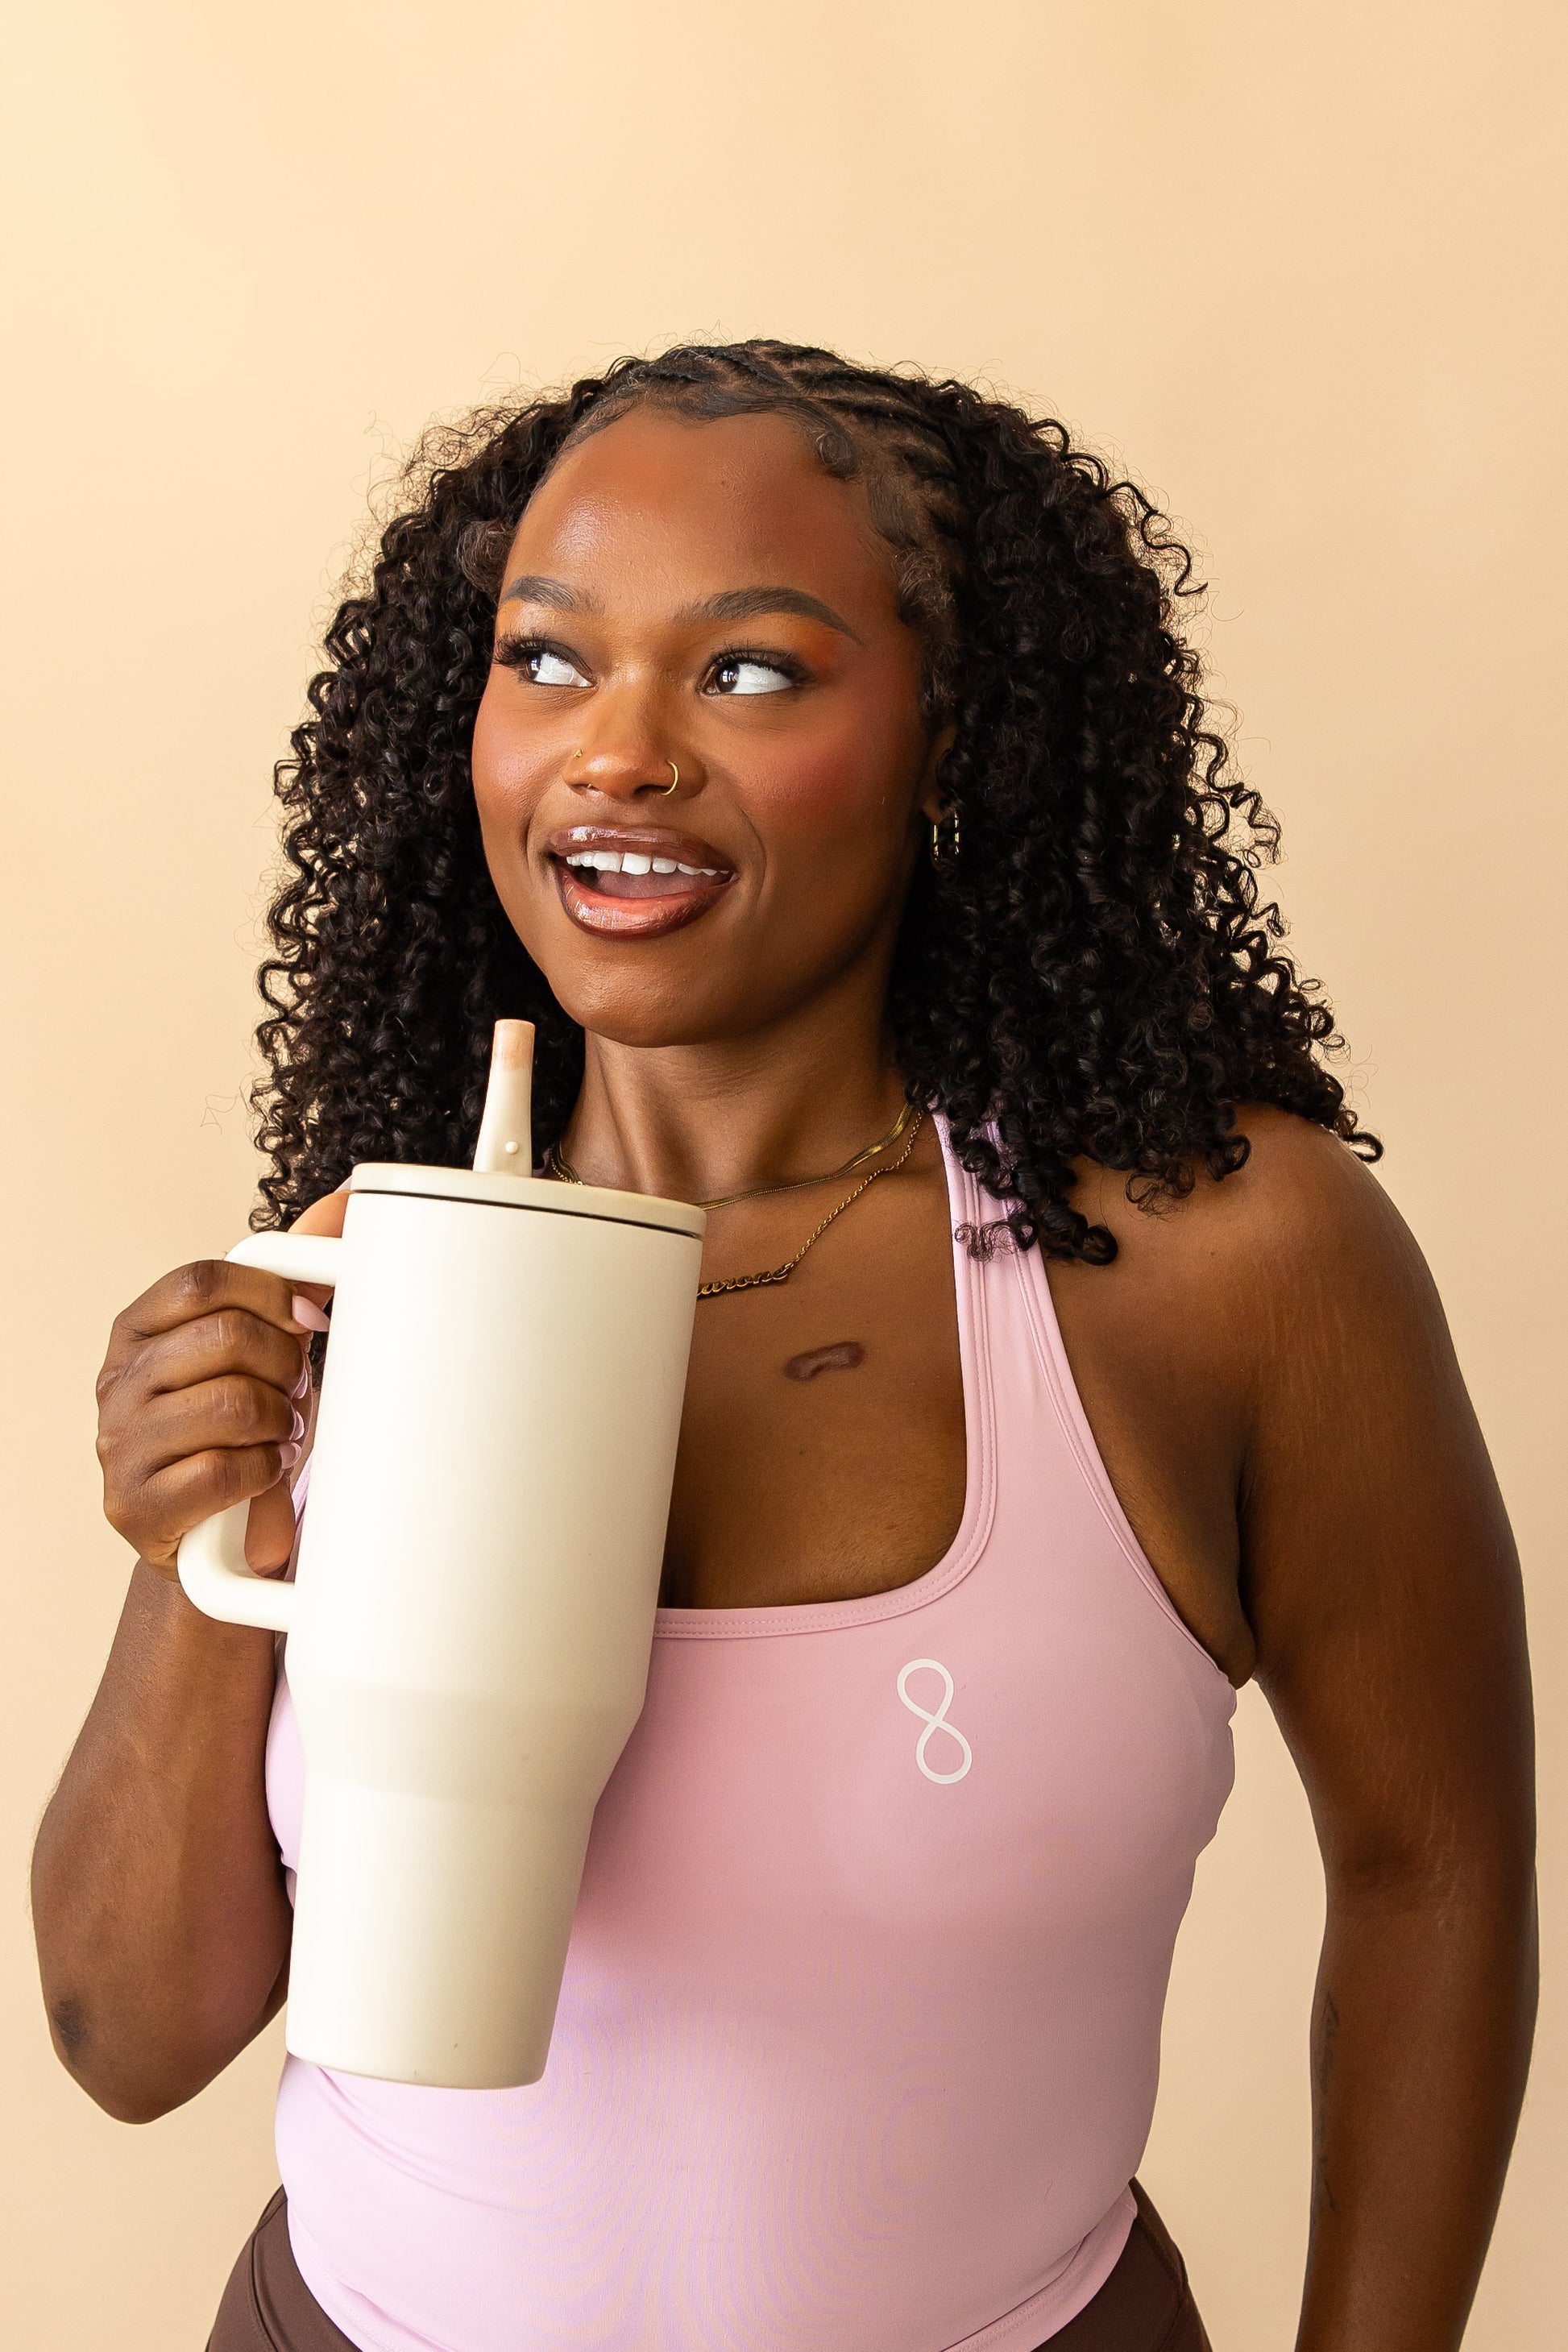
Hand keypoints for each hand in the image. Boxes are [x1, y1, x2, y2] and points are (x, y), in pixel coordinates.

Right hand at [95, 1191, 345, 1581]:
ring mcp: (119, 1444)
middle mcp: (117, 1382)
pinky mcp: (135, 1505)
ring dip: (280, 1423)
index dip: (269, 1295)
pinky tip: (265, 1473)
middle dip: (283, 1365)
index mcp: (139, 1330)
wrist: (212, 1536)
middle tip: (294, 1391)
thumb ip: (292, 1280)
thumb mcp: (262, 1349)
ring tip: (280, 1436)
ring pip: (231, 1404)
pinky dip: (265, 1471)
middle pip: (223, 1338)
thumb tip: (346, 1203)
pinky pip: (223, 1470)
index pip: (200, 1282)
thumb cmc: (240, 1430)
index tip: (309, 1321)